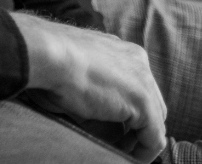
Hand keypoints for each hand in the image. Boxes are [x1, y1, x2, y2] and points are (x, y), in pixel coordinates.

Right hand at [11, 12, 166, 163]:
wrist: (47, 54)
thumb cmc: (49, 61)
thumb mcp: (75, 75)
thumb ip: (95, 94)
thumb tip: (102, 124)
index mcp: (121, 50)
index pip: (136, 85)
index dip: (127, 110)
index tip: (112, 126)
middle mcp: (137, 60)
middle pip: (150, 101)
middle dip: (136, 124)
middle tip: (117, 142)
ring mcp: (143, 79)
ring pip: (154, 119)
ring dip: (138, 138)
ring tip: (119, 151)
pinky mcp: (143, 102)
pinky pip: (153, 138)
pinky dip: (143, 153)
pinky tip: (129, 159)